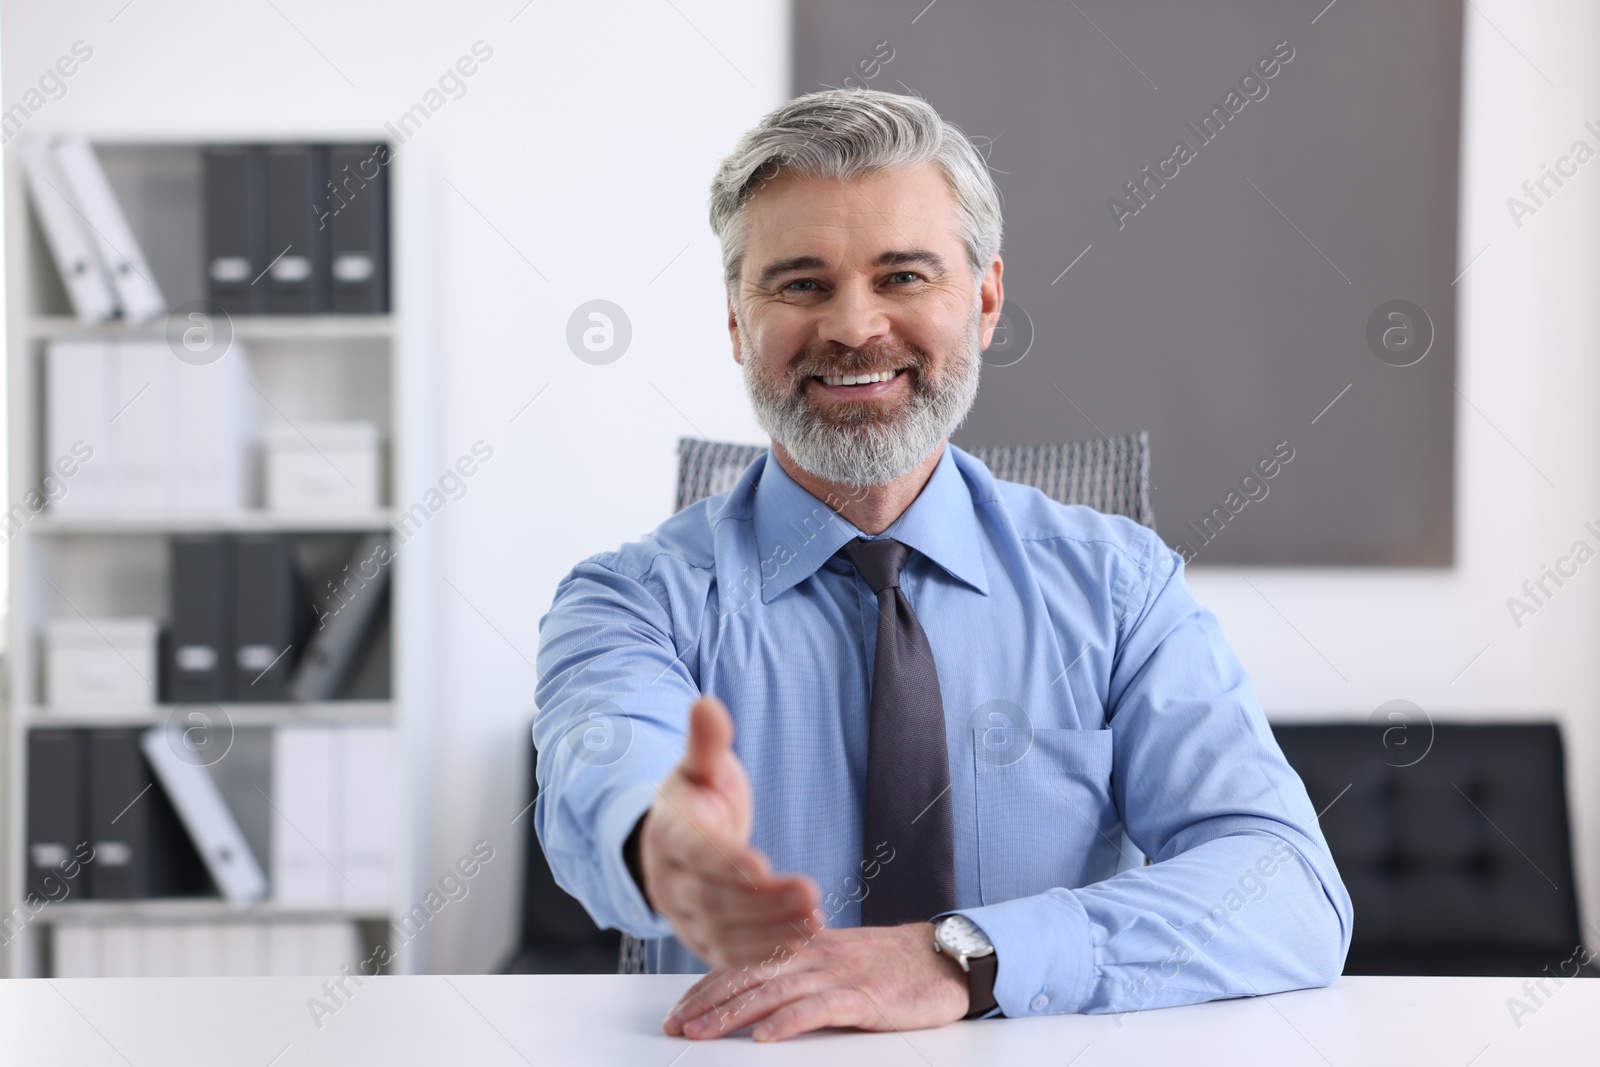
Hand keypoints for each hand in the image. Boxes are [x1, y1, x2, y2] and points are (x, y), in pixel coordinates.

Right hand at [639, 695, 820, 966]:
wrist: (678, 839)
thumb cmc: (697, 799)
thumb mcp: (700, 766)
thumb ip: (706, 743)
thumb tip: (707, 704)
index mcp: (668, 835)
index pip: (693, 852)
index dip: (723, 862)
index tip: (760, 865)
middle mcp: (669, 882)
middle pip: (712, 899)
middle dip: (761, 902)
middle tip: (810, 893)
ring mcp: (684, 916)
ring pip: (723, 933)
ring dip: (770, 931)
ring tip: (814, 920)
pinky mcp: (702, 940)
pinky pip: (730, 955)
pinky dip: (764, 952)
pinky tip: (799, 942)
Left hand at [662, 923, 969, 1041]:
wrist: (945, 956)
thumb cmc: (893, 965)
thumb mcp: (839, 962)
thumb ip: (802, 973)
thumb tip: (762, 998)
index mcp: (806, 946)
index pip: (744, 963)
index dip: (707, 987)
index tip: (679, 1010)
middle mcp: (815, 956)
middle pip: (749, 976)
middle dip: (707, 1002)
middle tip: (677, 1025)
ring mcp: (839, 975)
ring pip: (775, 992)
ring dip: (734, 1014)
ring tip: (703, 1032)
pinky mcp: (865, 997)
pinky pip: (820, 1009)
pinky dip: (790, 1021)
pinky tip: (766, 1037)